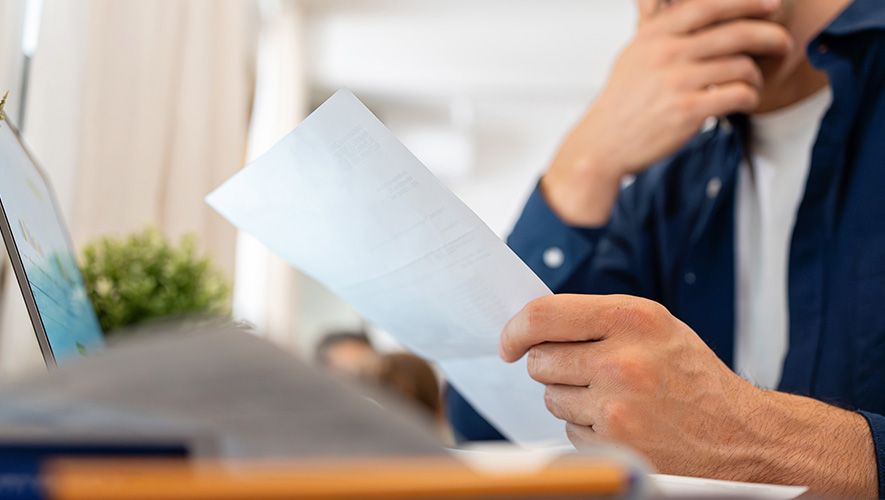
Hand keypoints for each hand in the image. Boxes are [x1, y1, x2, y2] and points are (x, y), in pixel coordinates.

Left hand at [499, 294, 877, 496]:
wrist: (744, 438)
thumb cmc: (693, 378)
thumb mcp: (657, 330)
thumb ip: (600, 321)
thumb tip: (531, 326)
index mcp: (634, 319)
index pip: (544, 314)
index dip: (515, 329)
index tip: (508, 343)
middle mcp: (624, 360)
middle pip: (541, 360)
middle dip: (553, 367)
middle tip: (588, 373)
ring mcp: (617, 407)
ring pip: (551, 397)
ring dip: (572, 400)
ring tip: (616, 400)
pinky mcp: (614, 446)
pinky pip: (570, 431)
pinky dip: (588, 430)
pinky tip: (624, 425)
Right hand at [542, 0, 792, 225]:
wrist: (604, 143)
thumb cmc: (621, 101)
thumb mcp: (632, 54)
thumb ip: (653, 25)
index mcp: (655, 35)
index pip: (709, 6)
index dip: (746, 2)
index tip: (771, 4)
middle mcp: (666, 54)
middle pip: (736, 34)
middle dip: (770, 37)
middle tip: (783, 45)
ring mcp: (677, 82)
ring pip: (742, 67)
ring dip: (756, 77)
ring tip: (751, 85)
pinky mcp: (688, 111)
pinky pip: (739, 95)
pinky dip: (750, 98)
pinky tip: (744, 102)